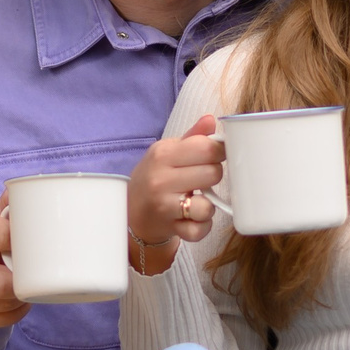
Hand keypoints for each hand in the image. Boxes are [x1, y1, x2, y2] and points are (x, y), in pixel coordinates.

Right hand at [125, 117, 224, 275]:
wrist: (130, 211)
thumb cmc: (155, 177)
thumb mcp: (168, 152)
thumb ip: (192, 137)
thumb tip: (211, 119)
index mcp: (163, 154)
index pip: (207, 147)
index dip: (218, 152)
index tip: (213, 156)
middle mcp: (161, 178)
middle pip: (213, 173)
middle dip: (213, 176)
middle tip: (202, 179)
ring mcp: (164, 205)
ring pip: (208, 206)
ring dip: (208, 205)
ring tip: (197, 200)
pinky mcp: (169, 227)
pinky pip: (200, 230)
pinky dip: (202, 226)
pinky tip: (193, 218)